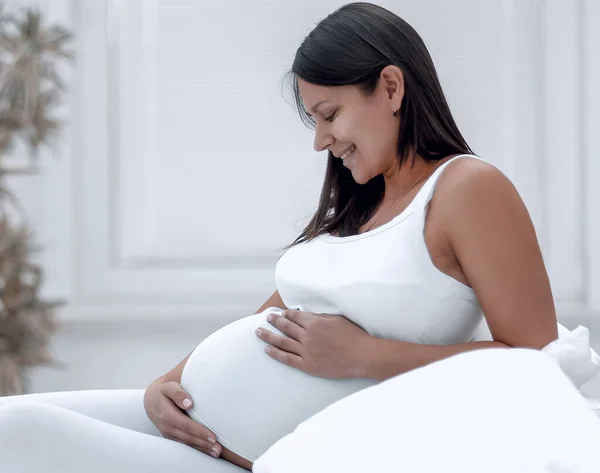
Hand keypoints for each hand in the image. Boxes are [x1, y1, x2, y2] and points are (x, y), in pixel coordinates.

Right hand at [143, 379, 221, 457]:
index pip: (186, 425)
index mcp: (167, 414)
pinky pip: (184, 444)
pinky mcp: (171, 436)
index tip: (213, 437)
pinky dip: (196, 448)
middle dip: (203, 444)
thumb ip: (178, 393)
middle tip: (218, 449)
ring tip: (216, 452)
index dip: (199, 432)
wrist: (151, 400)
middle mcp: (167, 427)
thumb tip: (189, 403)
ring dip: (202, 449)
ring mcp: (168, 433)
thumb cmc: (164, 391)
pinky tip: (207, 451)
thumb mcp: (168, 387)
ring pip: (187, 443)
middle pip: (188, 437)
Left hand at [255, 309, 372, 378]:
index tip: (281, 313)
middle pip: (286, 327)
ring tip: (258, 332)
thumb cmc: (354, 336)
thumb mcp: (337, 319)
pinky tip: (267, 350)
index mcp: (315, 323)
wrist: (362, 356)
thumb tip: (307, 315)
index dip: (287, 314)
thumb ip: (320, 317)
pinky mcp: (308, 365)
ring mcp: (307, 351)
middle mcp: (308, 336)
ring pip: (283, 342)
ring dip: (269, 336)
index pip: (295, 316)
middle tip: (267, 318)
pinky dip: (276, 354)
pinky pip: (288, 359)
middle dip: (275, 321)